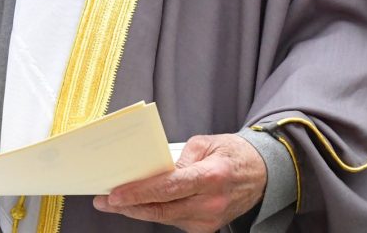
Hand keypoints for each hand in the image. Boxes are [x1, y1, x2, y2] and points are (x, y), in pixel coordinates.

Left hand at [93, 132, 265, 231]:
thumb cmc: (233, 153)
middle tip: (104, 200)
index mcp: (211, 177)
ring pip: (165, 218)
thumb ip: (180, 157)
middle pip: (161, 209)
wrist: (262, 175)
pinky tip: (139, 204)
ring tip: (115, 201)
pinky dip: (155, 212)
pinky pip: (174, 220)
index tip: (116, 193)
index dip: (139, 192)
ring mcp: (209, 220)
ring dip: (138, 210)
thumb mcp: (207, 142)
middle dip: (129, 206)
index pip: (168, 188)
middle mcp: (210, 203)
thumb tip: (156, 169)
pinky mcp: (207, 227)